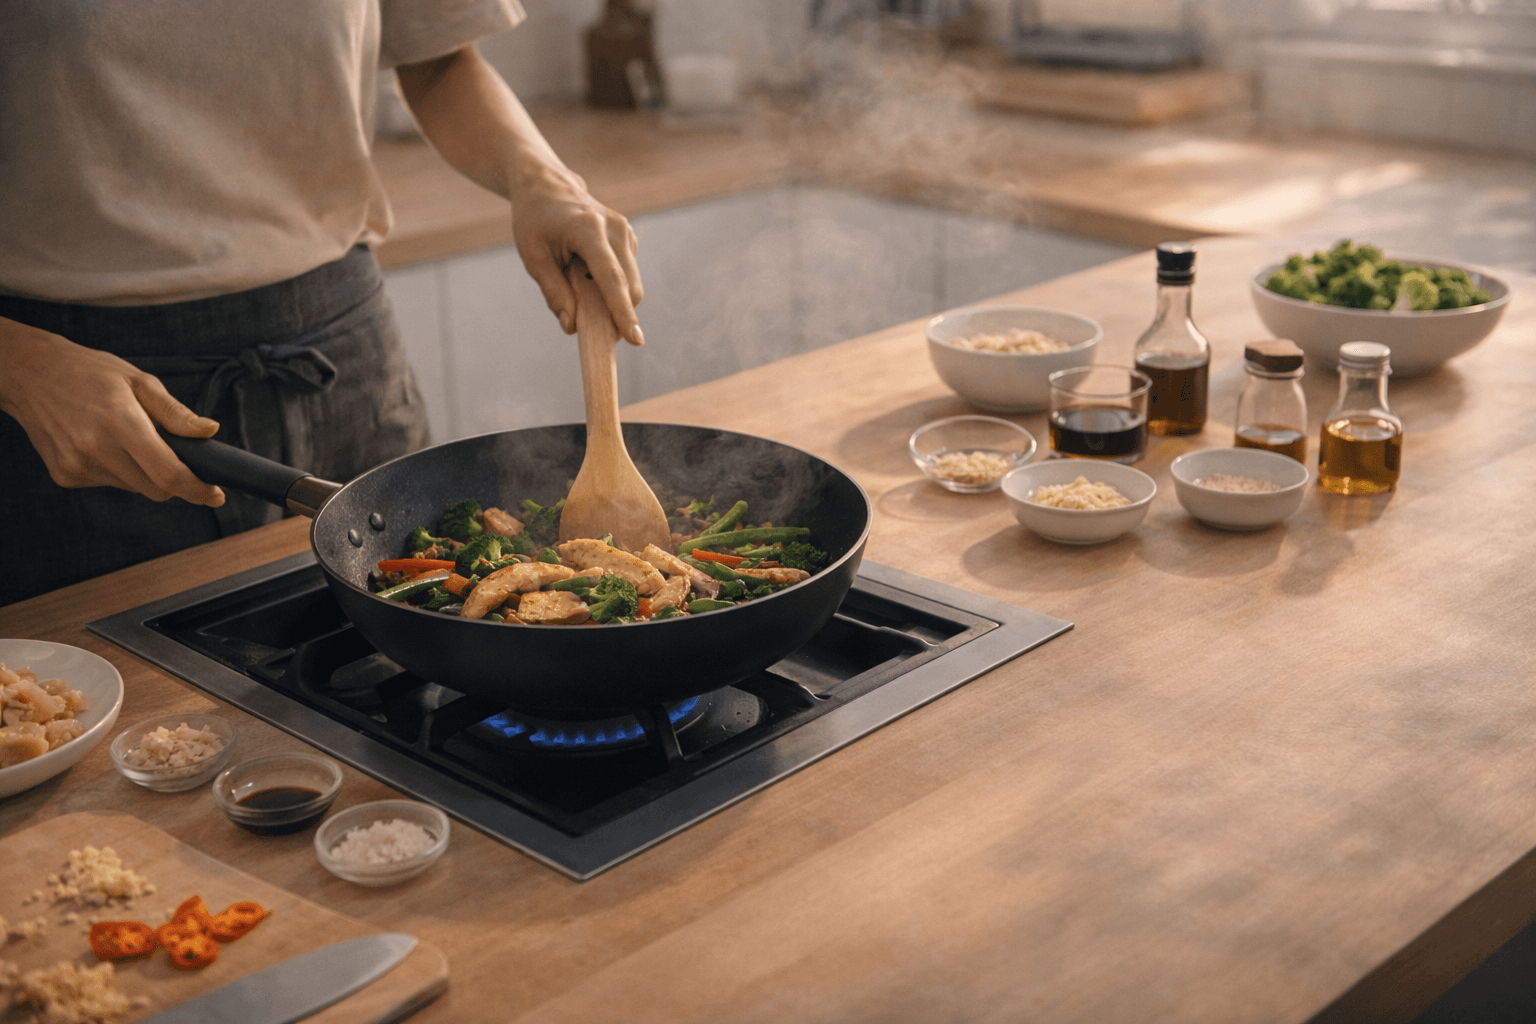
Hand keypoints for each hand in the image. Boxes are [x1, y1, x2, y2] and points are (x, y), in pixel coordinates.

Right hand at [0, 317, 225, 505]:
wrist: (29, 374)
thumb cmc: (90, 372)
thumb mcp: (139, 381)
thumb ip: (176, 413)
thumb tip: (210, 432)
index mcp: (120, 423)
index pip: (169, 474)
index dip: (197, 489)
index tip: (215, 494)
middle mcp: (96, 449)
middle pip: (155, 489)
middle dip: (175, 481)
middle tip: (176, 458)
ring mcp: (77, 466)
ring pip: (134, 487)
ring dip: (144, 472)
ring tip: (128, 438)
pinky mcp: (65, 476)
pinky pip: (109, 483)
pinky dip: (120, 471)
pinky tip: (104, 443)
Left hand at [393, 45, 645, 342]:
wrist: (546, 185)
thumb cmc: (535, 220)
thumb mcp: (533, 256)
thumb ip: (553, 292)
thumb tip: (571, 326)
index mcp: (589, 230)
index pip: (612, 279)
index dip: (622, 313)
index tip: (635, 340)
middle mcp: (615, 229)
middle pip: (629, 286)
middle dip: (617, 315)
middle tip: (591, 330)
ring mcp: (626, 231)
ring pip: (631, 283)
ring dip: (611, 300)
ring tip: (577, 285)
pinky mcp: (628, 238)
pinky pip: (627, 274)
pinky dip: (611, 287)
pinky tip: (585, 274)